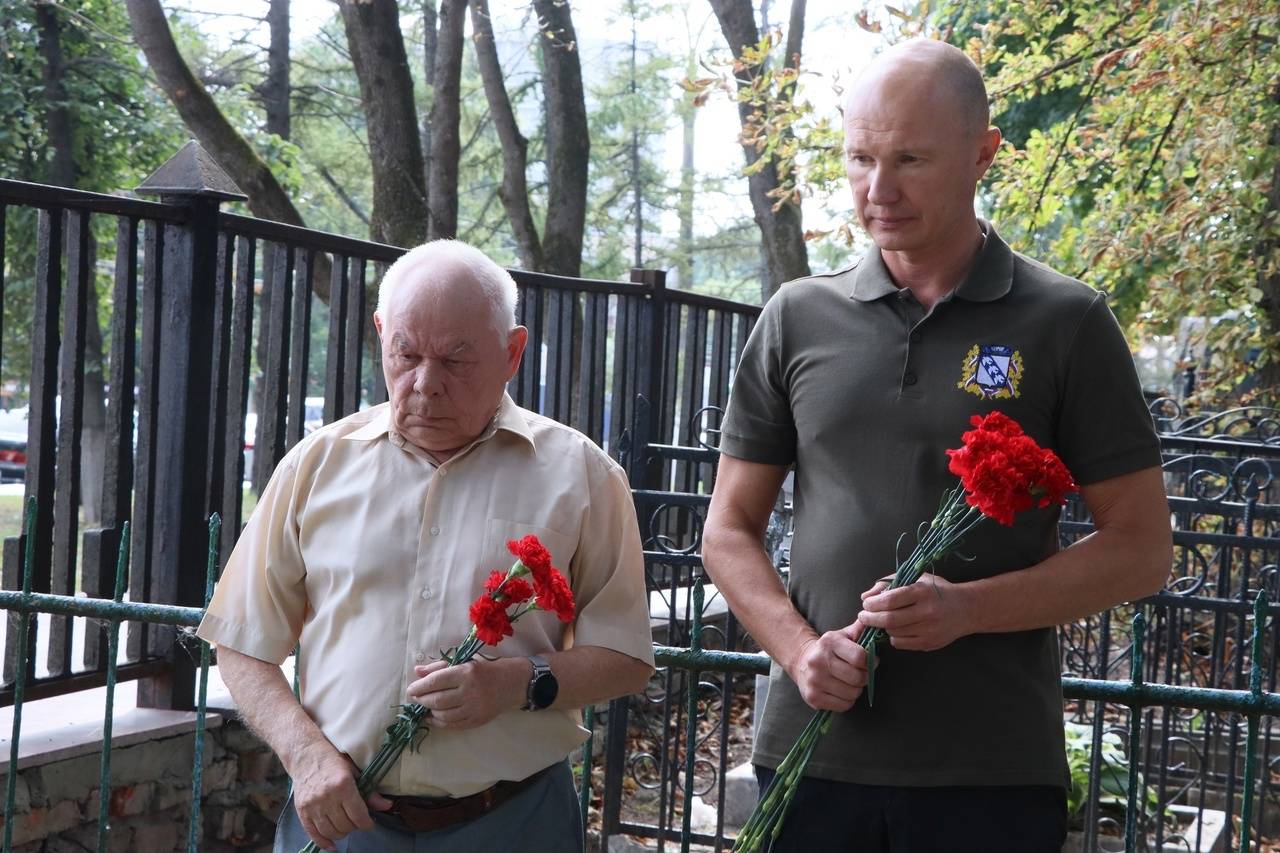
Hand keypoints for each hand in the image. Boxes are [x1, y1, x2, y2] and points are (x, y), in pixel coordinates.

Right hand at [288, 739, 390, 850]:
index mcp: (343, 785)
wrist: (305, 755)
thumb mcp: (354, 771)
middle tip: (357, 821)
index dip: (367, 824)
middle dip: (355, 827)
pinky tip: (332, 845)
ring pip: (331, 832)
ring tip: (345, 826)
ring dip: (341, 833)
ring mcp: (312, 805)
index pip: (358, 816)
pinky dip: (323, 842)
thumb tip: (388, 806)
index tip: (369, 823)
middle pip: (345, 826)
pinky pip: (313, 834)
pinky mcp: (302, 811)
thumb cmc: (333, 761)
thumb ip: (370, 792)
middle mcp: (327, 797)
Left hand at [407, 657, 526, 728]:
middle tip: (416, 698)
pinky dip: (439, 723)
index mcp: (466, 672)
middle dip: (422, 700)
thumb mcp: (465, 661)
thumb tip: (417, 672)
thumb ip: (440, 666)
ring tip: (425, 706)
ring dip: (429, 711)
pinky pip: (453, 725)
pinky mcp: (477, 720)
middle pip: (437, 700)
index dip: (419, 687)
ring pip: (443, 715)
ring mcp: (474, 708)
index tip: (411, 689)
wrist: (514, 683)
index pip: (436, 681)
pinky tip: (432, 718)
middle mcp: (470, 691)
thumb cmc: (487, 668)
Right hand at [784, 622, 871, 712]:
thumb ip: (858, 629)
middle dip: (865, 678)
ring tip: (851, 683)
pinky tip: (842, 692)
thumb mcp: (841, 635)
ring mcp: (814, 680)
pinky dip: (847, 701)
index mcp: (829, 643)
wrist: (801, 661)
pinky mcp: (813, 697)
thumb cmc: (828, 650)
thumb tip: (871, 619)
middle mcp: (819, 661)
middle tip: (862, 675)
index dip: (871, 662)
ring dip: (856, 690)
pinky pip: (843, 705)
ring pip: (852, 693)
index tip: (871, 662)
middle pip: (857, 678)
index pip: (860, 657)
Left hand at [857, 574, 972, 651]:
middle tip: (863, 616)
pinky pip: (901, 644)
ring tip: (882, 620)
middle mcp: (926, 612)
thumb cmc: (938, 591)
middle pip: (889, 619)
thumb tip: (866, 596)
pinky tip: (896, 629)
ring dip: (882, 627)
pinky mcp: (929, 643)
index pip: (891, 600)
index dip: (873, 603)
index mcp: (922, 592)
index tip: (866, 603)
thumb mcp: (917, 579)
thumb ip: (890, 583)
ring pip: (893, 632)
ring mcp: (929, 630)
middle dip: (870, 618)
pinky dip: (893, 637)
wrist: (967, 609)